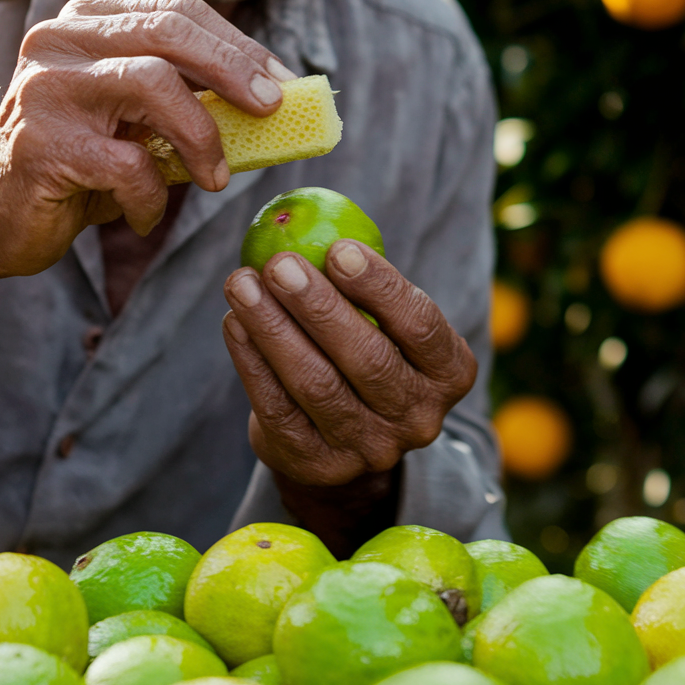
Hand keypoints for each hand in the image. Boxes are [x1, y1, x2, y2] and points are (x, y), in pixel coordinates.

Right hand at [0, 0, 292, 279]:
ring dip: (201, 137)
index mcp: (86, 23)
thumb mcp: (133, 122)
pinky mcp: (40, 143)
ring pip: (151, 83)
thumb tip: (269, 107)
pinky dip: (151, 198)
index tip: (283, 81)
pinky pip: (127, 163)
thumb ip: (184, 103)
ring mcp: (45, 88)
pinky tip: (143, 216)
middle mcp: (59, 40)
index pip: (177, 13)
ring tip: (215, 179)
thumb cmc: (76, 166)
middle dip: (234, 70)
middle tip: (271, 109)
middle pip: (168, 31)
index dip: (238, 45)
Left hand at [222, 240, 476, 543]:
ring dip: (273, 328)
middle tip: (278, 263)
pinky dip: (252, 361)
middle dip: (318, 306)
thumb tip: (310, 220)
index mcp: (449, 372)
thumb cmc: (367, 349)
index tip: (337, 248)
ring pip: (316, 384)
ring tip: (242, 282)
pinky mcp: (317, 464)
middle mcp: (419, 418)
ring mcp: (369, 449)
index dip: (379, 286)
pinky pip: (278, 408)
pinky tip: (234, 322)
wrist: (344, 437)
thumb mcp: (386, 320)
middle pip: (367, 359)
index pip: (420, 325)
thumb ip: (361, 280)